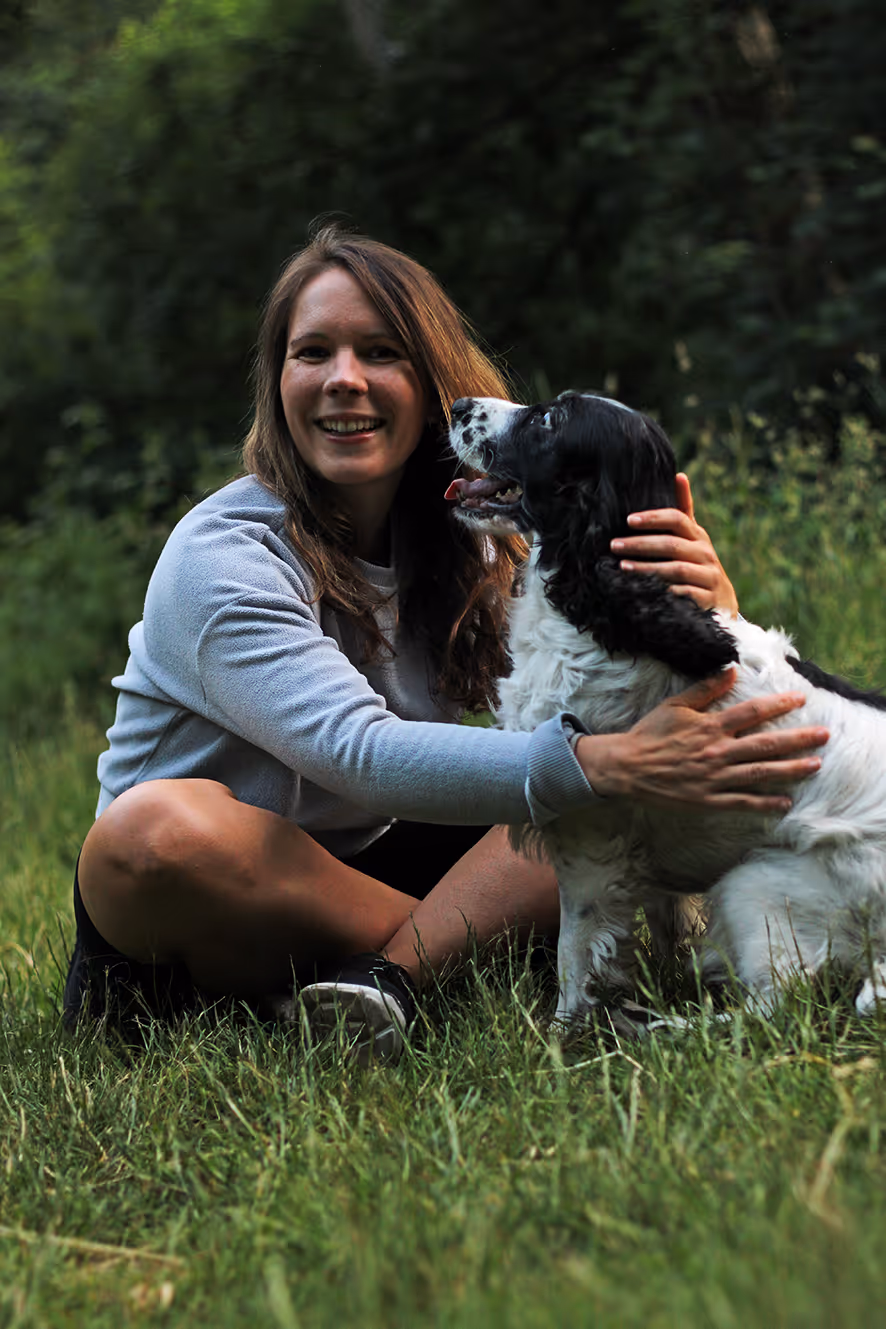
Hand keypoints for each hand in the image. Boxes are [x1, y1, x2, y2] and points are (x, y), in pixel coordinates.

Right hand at [575, 669, 827, 813]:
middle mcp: (717, 751)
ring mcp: (714, 777)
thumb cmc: (650, 734)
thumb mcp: (675, 705)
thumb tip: (731, 671)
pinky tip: (785, 802)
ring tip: (815, 765)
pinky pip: (741, 802)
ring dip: (790, 769)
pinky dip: (764, 803)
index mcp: (710, 726)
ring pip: (759, 773)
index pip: (752, 713)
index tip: (800, 699)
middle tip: (824, 735)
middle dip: (798, 739)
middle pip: (765, 743)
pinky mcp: (707, 800)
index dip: (778, 705)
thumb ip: (705, 690)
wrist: (626, 767)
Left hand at [610, 473, 738, 614]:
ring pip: (677, 569)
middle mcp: (705, 553)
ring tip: (623, 567)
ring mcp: (709, 576)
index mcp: (697, 536)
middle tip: (614, 545)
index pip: (676, 519)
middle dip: (640, 544)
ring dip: (648, 568)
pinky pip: (686, 594)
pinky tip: (647, 591)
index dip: (653, 518)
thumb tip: (679, 475)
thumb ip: (685, 510)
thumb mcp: (693, 537)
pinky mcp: (709, 599)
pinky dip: (667, 591)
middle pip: (672, 544)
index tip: (628, 520)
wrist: (722, 602)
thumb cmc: (699, 564)